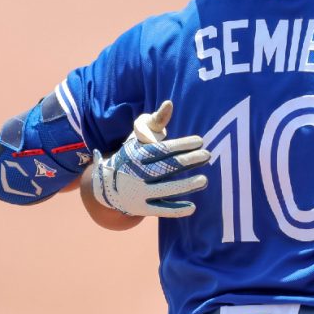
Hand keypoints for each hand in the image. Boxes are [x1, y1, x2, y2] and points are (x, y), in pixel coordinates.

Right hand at [91, 101, 209, 217]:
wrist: (106, 184)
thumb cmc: (133, 155)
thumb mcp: (139, 137)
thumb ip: (157, 121)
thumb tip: (170, 104)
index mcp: (136, 154)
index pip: (162, 149)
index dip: (182, 145)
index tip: (200, 140)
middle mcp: (136, 173)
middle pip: (165, 167)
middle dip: (188, 162)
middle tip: (207, 155)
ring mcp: (138, 192)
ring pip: (165, 189)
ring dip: (185, 186)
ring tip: (204, 180)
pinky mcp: (141, 208)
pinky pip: (160, 210)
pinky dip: (176, 210)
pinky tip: (193, 207)